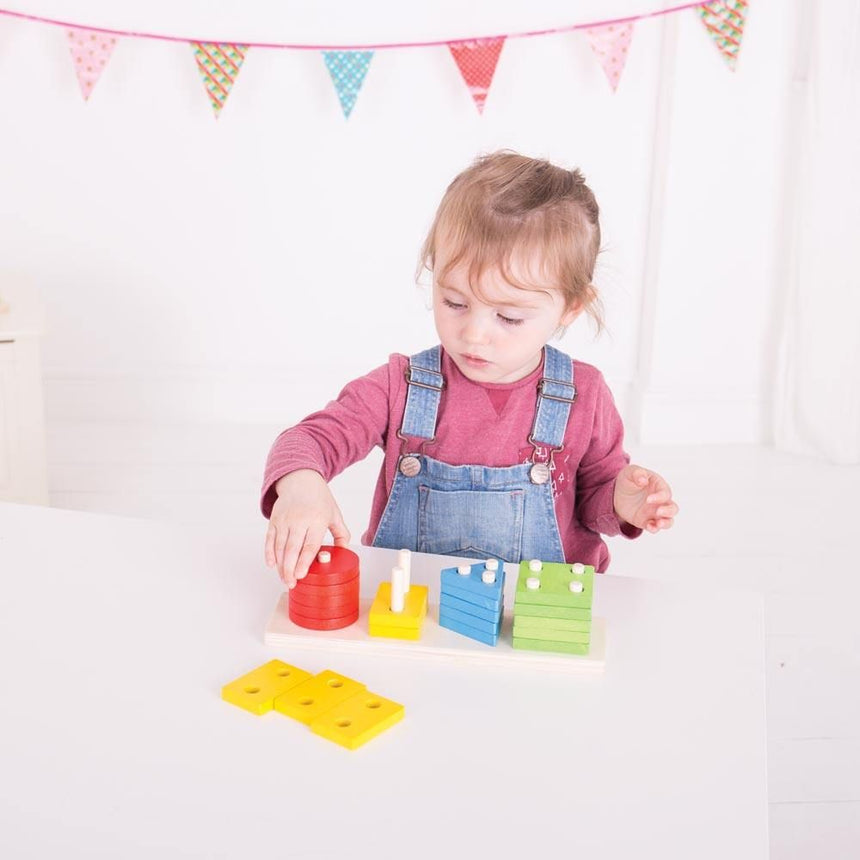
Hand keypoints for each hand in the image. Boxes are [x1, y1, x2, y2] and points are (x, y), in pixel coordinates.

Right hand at [264, 469, 350, 587]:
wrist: (300, 480)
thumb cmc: (320, 499)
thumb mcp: (335, 514)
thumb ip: (342, 534)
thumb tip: (343, 552)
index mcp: (317, 519)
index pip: (310, 545)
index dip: (304, 561)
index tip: (301, 575)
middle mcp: (299, 520)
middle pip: (293, 549)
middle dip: (290, 569)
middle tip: (291, 584)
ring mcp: (285, 520)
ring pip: (280, 547)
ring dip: (280, 565)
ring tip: (284, 579)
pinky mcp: (274, 520)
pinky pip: (270, 539)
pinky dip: (269, 553)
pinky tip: (272, 565)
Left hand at [613, 465, 677, 533]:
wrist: (617, 493)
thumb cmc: (628, 479)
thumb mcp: (630, 472)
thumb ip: (637, 473)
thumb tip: (643, 480)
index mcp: (659, 486)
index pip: (665, 493)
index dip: (659, 497)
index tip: (648, 499)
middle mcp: (661, 501)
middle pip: (673, 508)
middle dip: (668, 511)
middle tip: (658, 512)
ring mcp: (655, 512)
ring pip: (669, 520)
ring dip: (666, 523)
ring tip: (659, 524)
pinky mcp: (647, 521)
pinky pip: (655, 527)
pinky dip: (654, 528)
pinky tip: (649, 527)